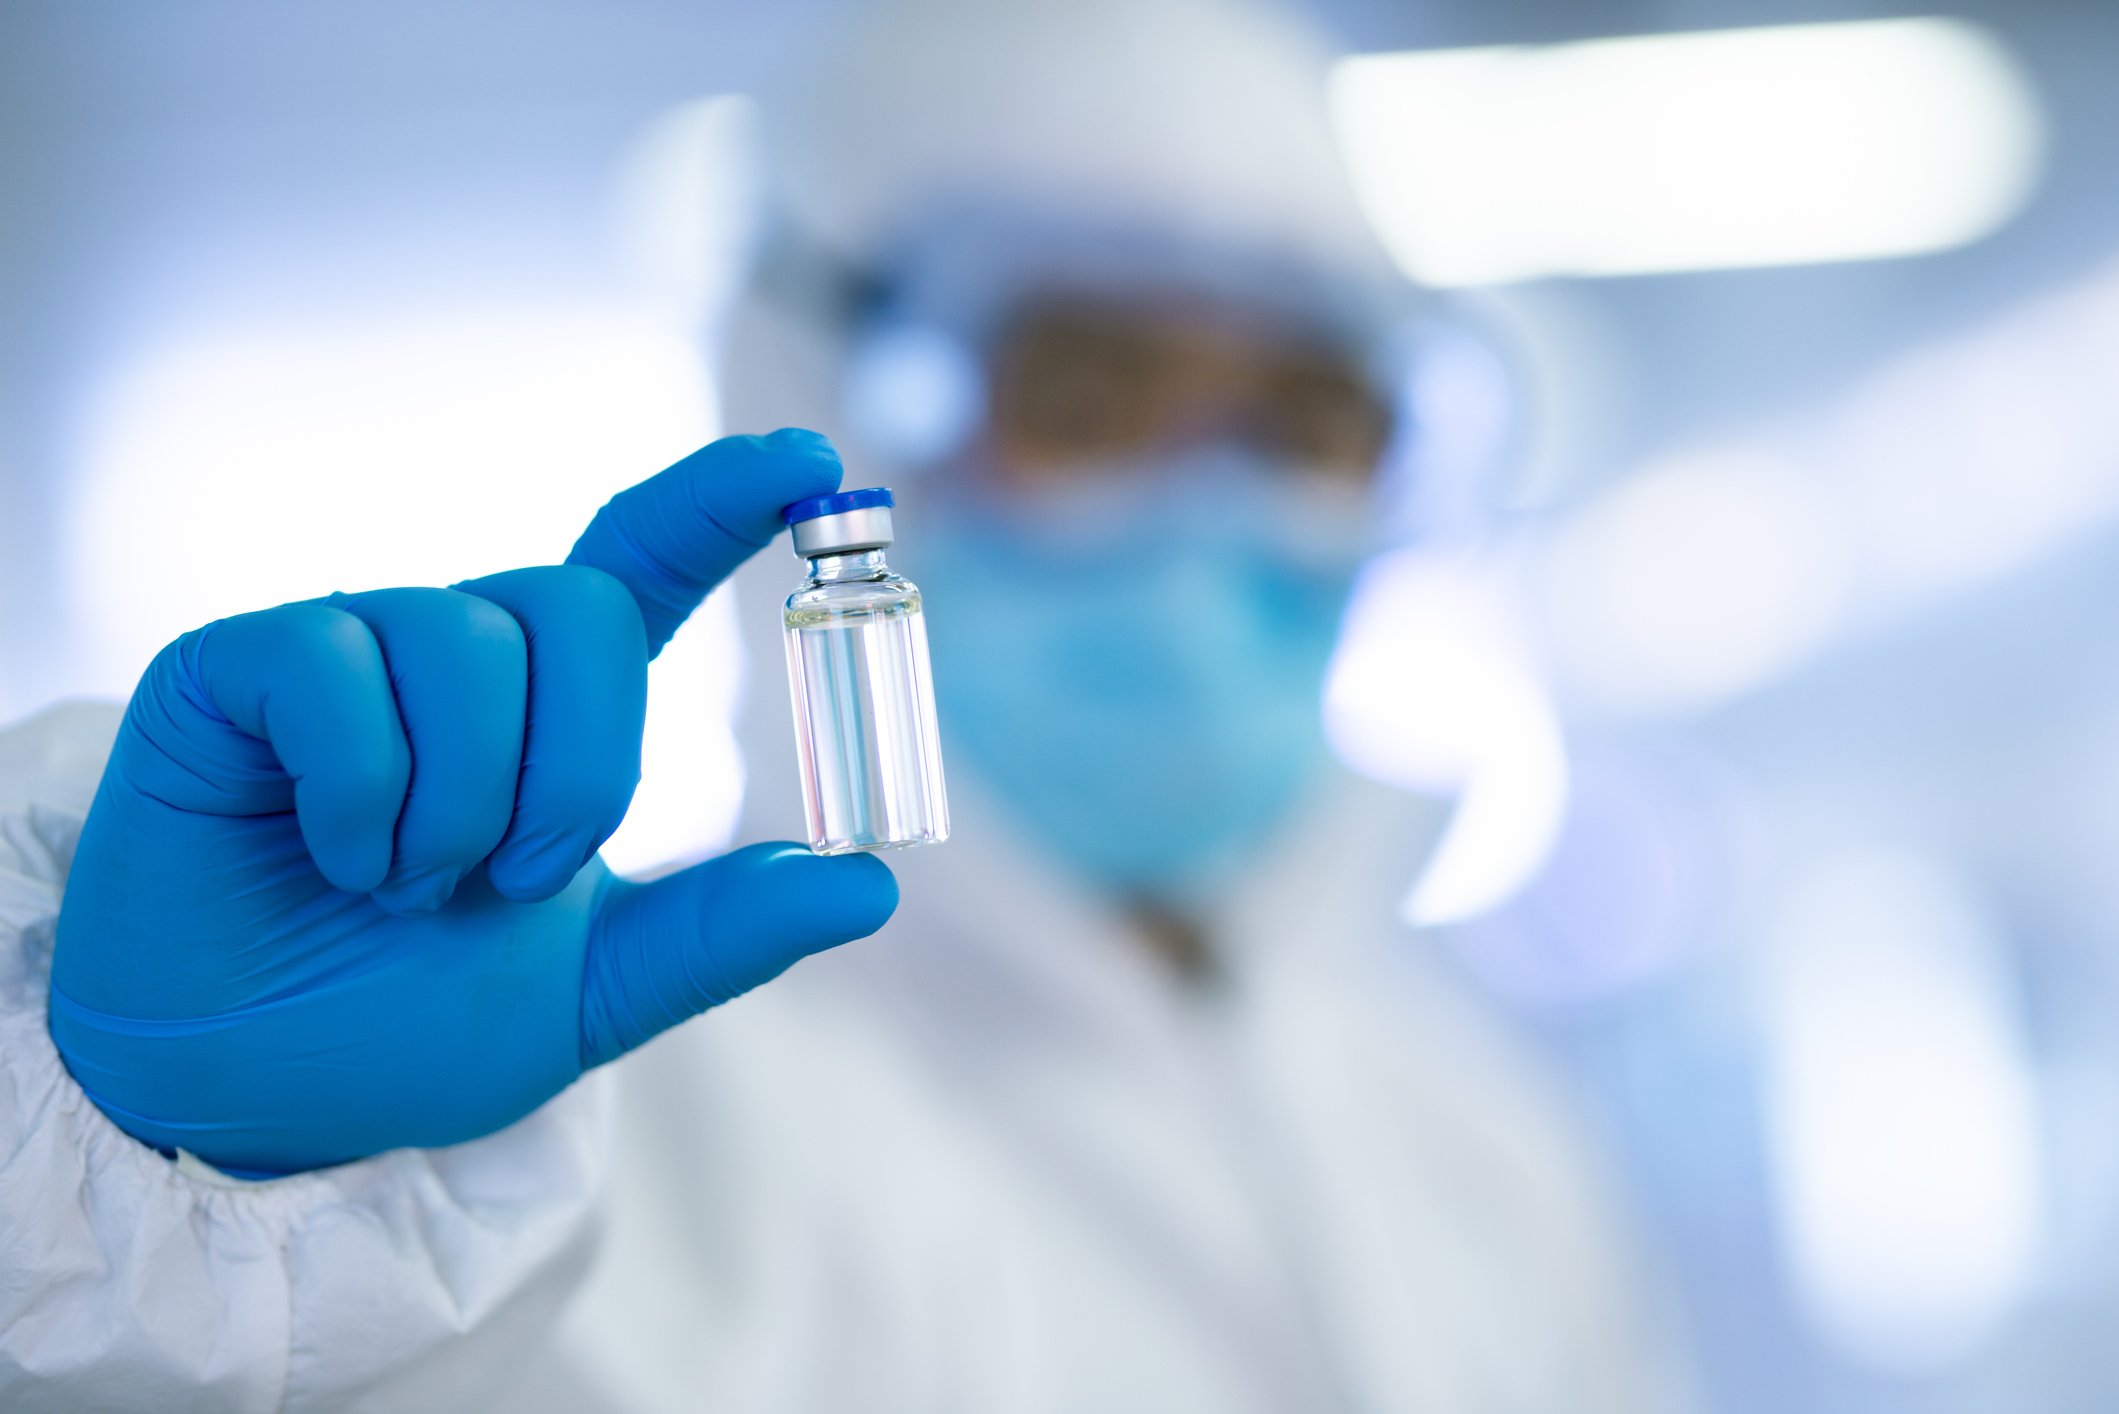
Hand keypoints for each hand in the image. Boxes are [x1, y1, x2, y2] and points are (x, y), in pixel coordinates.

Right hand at [48, 429, 895, 1177]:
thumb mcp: (589, 991)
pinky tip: (330, 854)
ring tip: (404, 886)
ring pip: (465, 642)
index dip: (723, 501)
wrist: (244, 1095)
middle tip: (510, 883)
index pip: (643, 562)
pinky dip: (359, 794)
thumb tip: (873, 884)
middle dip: (575, 771)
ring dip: (459, 806)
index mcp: (550, 710)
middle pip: (578, 606)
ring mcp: (345, 650)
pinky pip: (335, 672)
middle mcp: (457, 656)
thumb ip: (718, 935)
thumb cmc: (406, 1026)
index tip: (813, 464)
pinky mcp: (234, 667)